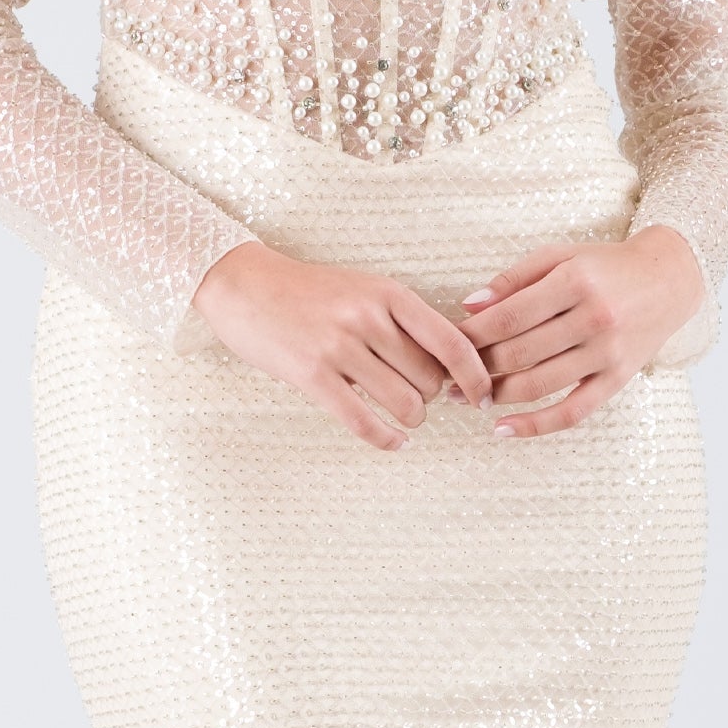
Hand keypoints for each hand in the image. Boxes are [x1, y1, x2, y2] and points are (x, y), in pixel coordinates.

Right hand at [190, 240, 492, 450]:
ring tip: (404, 417)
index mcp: (388, 293)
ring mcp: (338, 347)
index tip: (483, 396)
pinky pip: (362, 421)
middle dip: (430, 395)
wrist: (244, 285)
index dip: (475, 376)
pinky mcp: (311, 375)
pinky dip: (385, 439)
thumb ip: (402, 321)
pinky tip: (393, 441)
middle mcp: (367, 318)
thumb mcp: (363, 289)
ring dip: (411, 418)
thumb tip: (448, 365)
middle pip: (429, 379)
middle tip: (417, 395)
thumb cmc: (308, 291)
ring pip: (403, 403)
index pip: (451, 342)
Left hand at [463, 228, 706, 435]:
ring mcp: (607, 353)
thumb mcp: (561, 256)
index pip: (509, 317)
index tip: (446, 344)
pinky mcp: (618, 379)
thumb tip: (469, 307)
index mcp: (574, 281)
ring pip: (539, 384)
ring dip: (495, 396)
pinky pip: (572, 412)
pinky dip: (535, 425)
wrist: (668, 279)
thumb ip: (514, 278)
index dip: (472, 335)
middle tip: (448, 375)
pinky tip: (502, 429)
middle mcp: (593, 318)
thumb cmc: (607, 266)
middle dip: (476, 367)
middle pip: (519, 353)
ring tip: (466, 398)